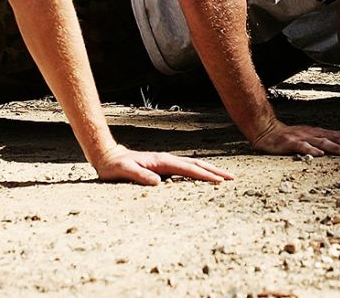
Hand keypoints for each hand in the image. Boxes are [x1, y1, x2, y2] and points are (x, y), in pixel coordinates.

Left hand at [93, 145, 234, 184]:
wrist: (108, 157)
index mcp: (162, 161)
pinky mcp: (164, 166)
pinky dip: (199, 171)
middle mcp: (167, 159)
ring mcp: (166, 161)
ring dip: (210, 170)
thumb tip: (157, 183)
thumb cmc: (114, 167)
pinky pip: (186, 168)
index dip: (204, 176)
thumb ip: (139, 176)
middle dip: (215, 171)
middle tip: (232, 178)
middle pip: (196, 164)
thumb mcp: (124, 171)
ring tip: (224, 177)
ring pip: (193, 165)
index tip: (219, 181)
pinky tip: (204, 176)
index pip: (188, 169)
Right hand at [249, 120, 339, 156]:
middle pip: (336, 137)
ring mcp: (302, 137)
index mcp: (317, 132)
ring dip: (337, 147)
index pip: (339, 134)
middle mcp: (312, 133)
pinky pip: (303, 146)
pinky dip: (312, 150)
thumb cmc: (287, 138)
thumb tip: (336, 151)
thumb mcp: (306, 138)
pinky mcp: (290, 142)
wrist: (265, 131)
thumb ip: (319, 143)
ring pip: (322, 141)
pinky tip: (320, 155)